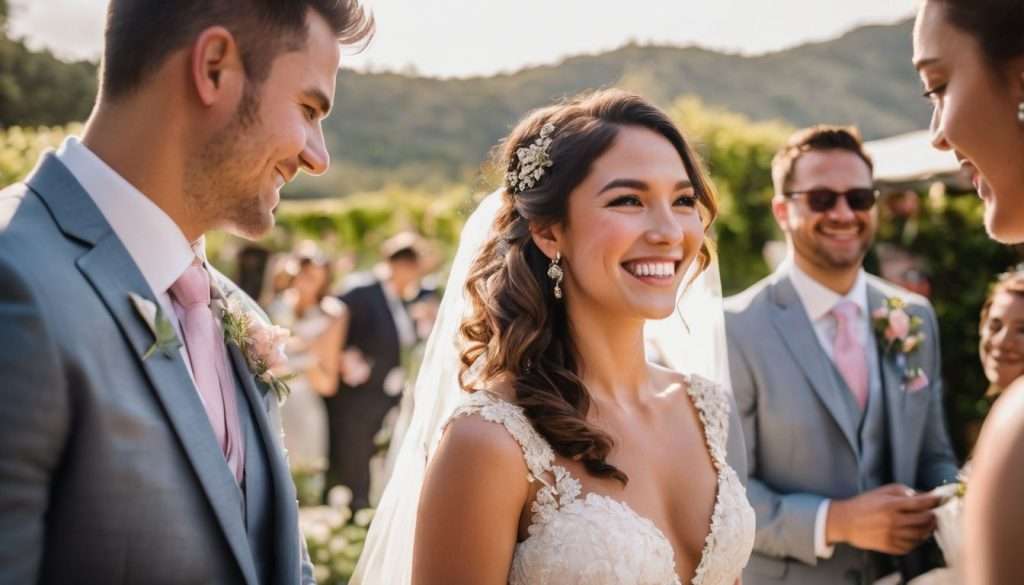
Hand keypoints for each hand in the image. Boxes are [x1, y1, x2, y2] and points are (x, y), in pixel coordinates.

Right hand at [826, 483, 940, 554]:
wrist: (845, 522)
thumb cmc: (864, 504)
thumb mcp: (881, 491)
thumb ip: (902, 491)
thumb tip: (922, 496)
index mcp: (891, 505)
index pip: (921, 503)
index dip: (934, 501)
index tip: (940, 499)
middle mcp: (894, 521)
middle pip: (924, 520)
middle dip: (933, 516)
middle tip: (935, 513)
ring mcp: (892, 536)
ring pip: (920, 535)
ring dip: (928, 529)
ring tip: (928, 524)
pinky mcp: (890, 547)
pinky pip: (910, 546)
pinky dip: (917, 541)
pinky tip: (916, 535)